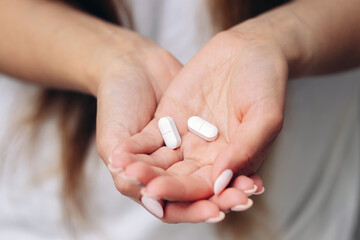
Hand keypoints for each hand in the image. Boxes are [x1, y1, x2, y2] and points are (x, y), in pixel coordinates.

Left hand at [111, 27, 285, 221]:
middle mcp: (207, 156)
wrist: (248, 49)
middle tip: (140, 183)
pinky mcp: (168, 121)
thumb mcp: (265, 116)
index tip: (161, 191)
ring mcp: (185, 139)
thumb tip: (219, 182)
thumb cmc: (265, 82)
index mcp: (232, 163)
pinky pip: (149, 139)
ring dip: (143, 168)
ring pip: (161, 162)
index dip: (186, 194)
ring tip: (124, 170)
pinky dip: (135, 147)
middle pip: (180, 179)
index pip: (207, 188)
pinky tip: (120, 152)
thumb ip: (245, 150)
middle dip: (160, 184)